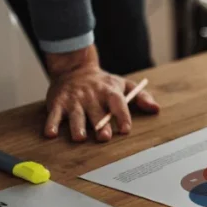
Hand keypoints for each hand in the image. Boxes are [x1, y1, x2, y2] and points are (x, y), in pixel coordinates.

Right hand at [44, 46, 158, 141]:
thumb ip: (141, 97)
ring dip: (77, 126)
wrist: (73, 68)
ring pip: (76, 115)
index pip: (118, 103)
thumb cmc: (102, 83)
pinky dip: (51, 124)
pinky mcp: (58, 102)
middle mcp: (91, 95)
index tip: (126, 128)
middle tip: (104, 137)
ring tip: (79, 137)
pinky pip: (54, 114)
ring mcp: (74, 99)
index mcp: (109, 91)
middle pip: (96, 112)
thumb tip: (156, 109)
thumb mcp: (123, 85)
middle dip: (100, 124)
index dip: (122, 115)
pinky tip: (51, 134)